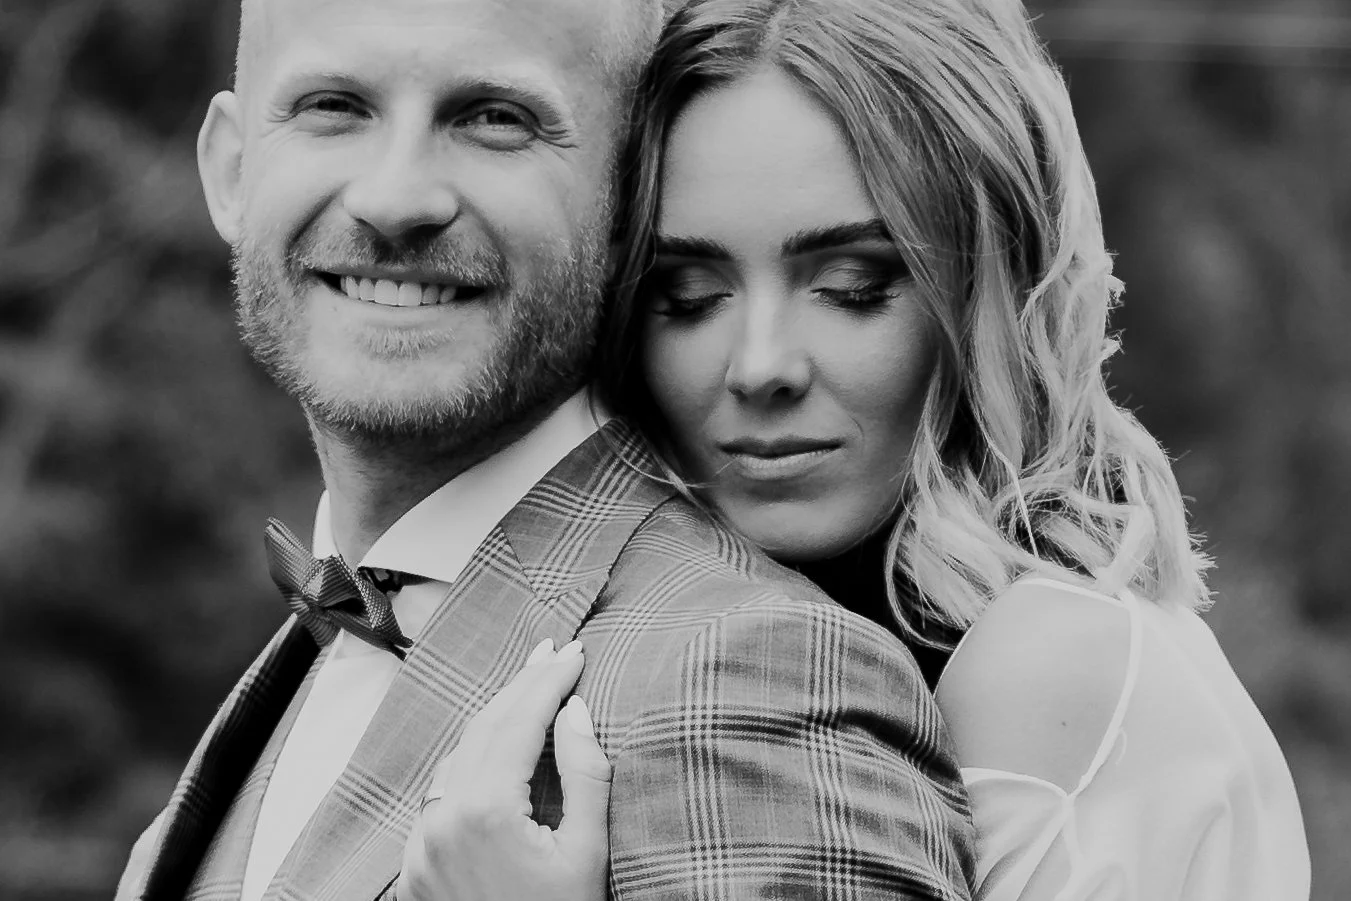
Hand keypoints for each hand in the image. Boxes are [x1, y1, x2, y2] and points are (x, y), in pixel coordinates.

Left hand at [397, 638, 613, 900]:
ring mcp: (421, 841)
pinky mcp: (415, 863)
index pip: (519, 719)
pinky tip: (497, 747)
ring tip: (531, 689)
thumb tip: (574, 713)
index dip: (549, 680)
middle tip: (554, 653)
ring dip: (496, 718)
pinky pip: (444, 790)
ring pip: (459, 755)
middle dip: (521, 685)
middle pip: (484, 726)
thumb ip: (587, 776)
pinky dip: (473, 758)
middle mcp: (441, 817)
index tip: (575, 652)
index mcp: (484, 809)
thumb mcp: (587, 855)